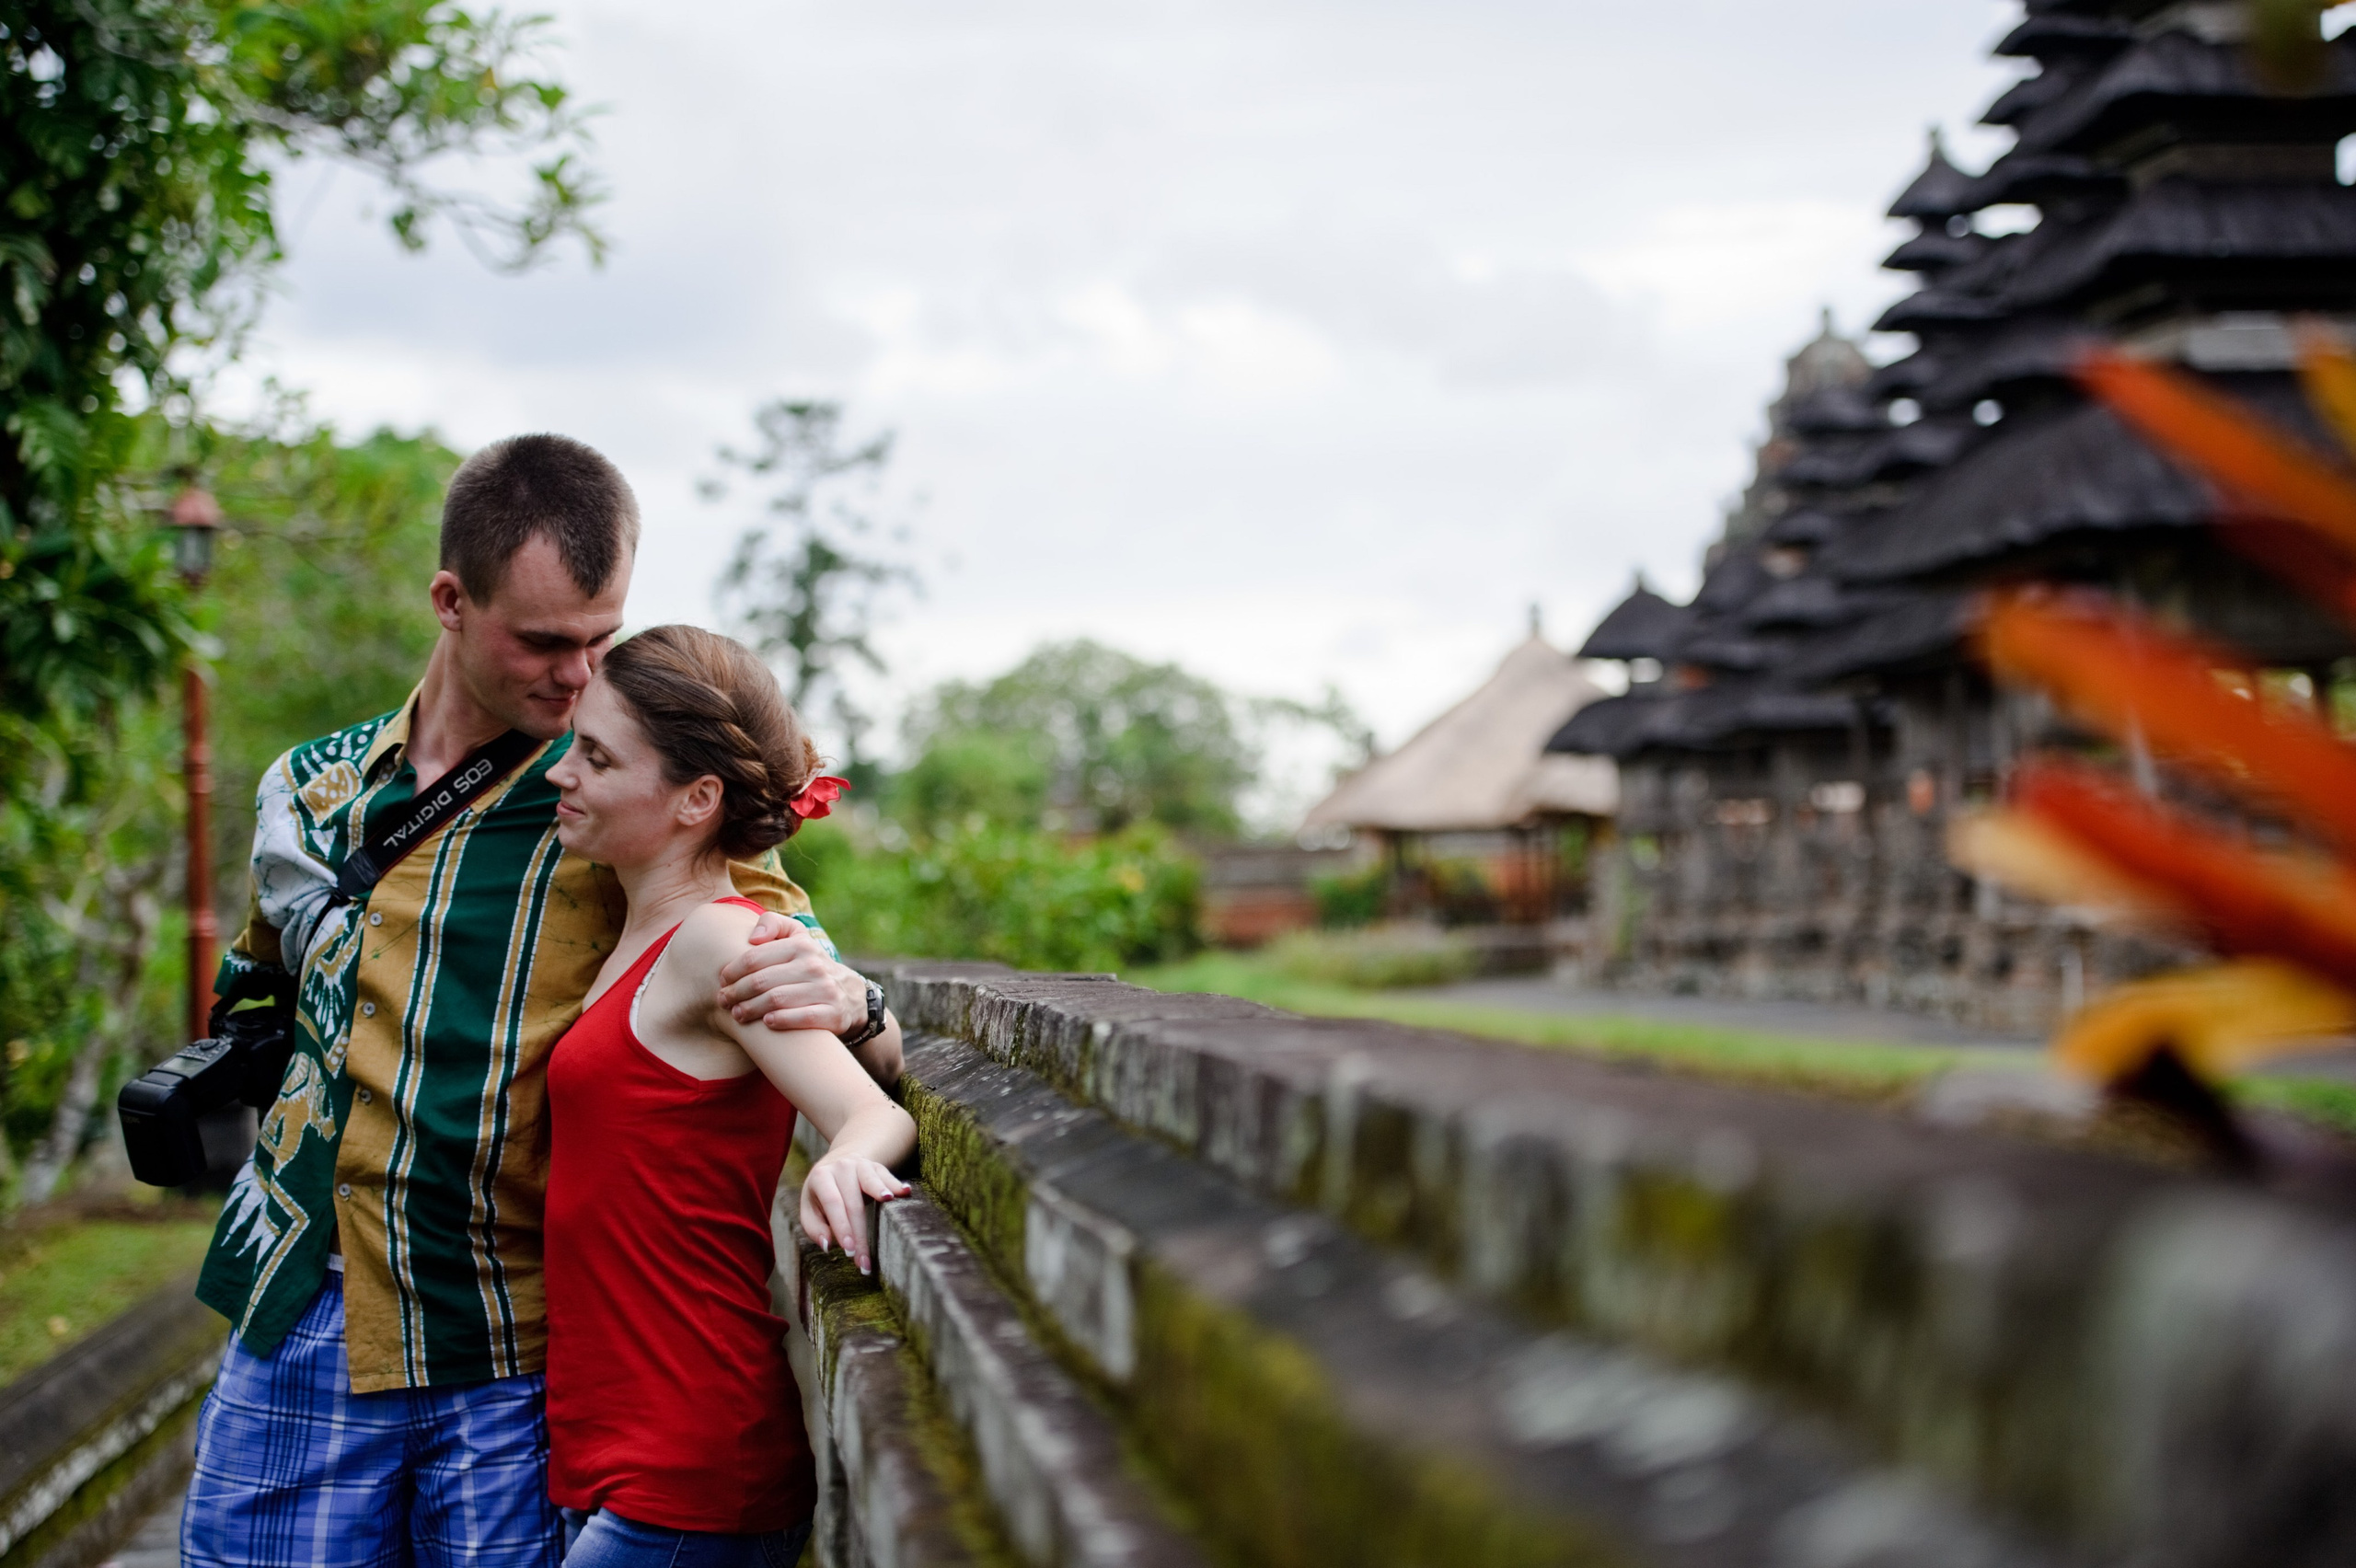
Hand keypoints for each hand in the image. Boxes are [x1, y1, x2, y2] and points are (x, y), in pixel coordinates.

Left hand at [719, 916, 863, 1032]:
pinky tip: (766, 1023)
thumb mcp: (798, 937)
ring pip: (775, 1000)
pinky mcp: (833, 1014)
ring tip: (737, 1014)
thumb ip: (773, 924)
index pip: (754, 957)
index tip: (722, 980)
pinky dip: (779, 1020)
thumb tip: (753, 937)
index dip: (732, 971)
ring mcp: (825, 990)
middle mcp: (814, 965)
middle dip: (736, 993)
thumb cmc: (810, 965)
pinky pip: (800, 1018)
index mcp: (801, 945)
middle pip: (761, 981)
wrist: (852, 996)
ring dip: (750, 1009)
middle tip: (723, 1001)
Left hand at [799, 1152, 910, 1273]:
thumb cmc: (822, 1194)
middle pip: (853, 1202)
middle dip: (860, 1233)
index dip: (842, 1227)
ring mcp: (861, 1165)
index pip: (833, 1204)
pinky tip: (905, 1192)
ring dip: (881, 1192)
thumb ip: (814, 1227)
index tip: (849, 1251)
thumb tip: (828, 1244)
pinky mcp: (877, 1167)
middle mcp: (841, 1168)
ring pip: (871, 1181)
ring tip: (888, 1201)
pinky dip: (896, 1184)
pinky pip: (887, 1176)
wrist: (837, 1163)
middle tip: (864, 1260)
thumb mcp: (810, 1208)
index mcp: (821, 1178)